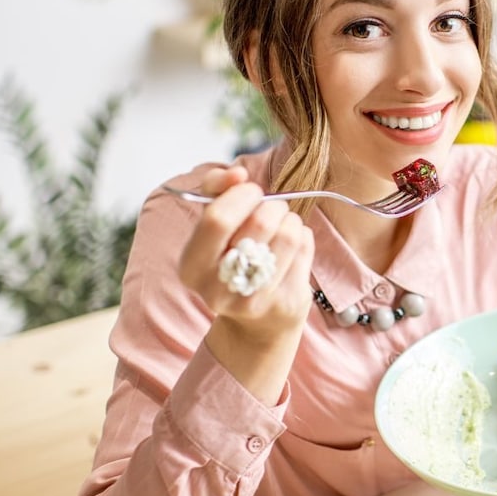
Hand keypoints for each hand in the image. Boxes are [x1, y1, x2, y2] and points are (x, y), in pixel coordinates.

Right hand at [178, 165, 314, 344]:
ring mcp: (254, 300)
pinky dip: (303, 237)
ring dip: (290, 220)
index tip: (250, 190)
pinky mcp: (286, 302)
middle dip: (272, 205)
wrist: (257, 321)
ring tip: (282, 226)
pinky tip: (292, 247)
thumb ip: (215, 189)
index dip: (241, 195)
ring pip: (288, 233)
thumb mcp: (212, 224)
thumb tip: (236, 173)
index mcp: (191, 268)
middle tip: (271, 209)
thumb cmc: (233, 257)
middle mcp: (218, 290)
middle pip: (260, 223)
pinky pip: (305, 248)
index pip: (218, 219)